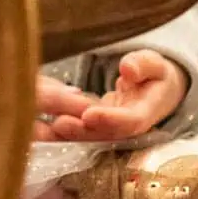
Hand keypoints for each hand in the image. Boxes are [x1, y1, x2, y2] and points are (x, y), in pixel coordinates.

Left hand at [33, 51, 188, 141]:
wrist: (156, 89)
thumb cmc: (155, 73)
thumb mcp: (156, 63)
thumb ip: (144, 65)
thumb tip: (128, 70)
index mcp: (148, 111)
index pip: (131, 121)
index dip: (110, 120)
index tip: (89, 114)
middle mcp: (129, 126)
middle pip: (106, 133)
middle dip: (83, 131)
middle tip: (59, 123)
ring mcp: (112, 128)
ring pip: (91, 135)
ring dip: (70, 133)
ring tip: (47, 126)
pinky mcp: (98, 126)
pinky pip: (81, 130)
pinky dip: (63, 131)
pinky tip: (42, 126)